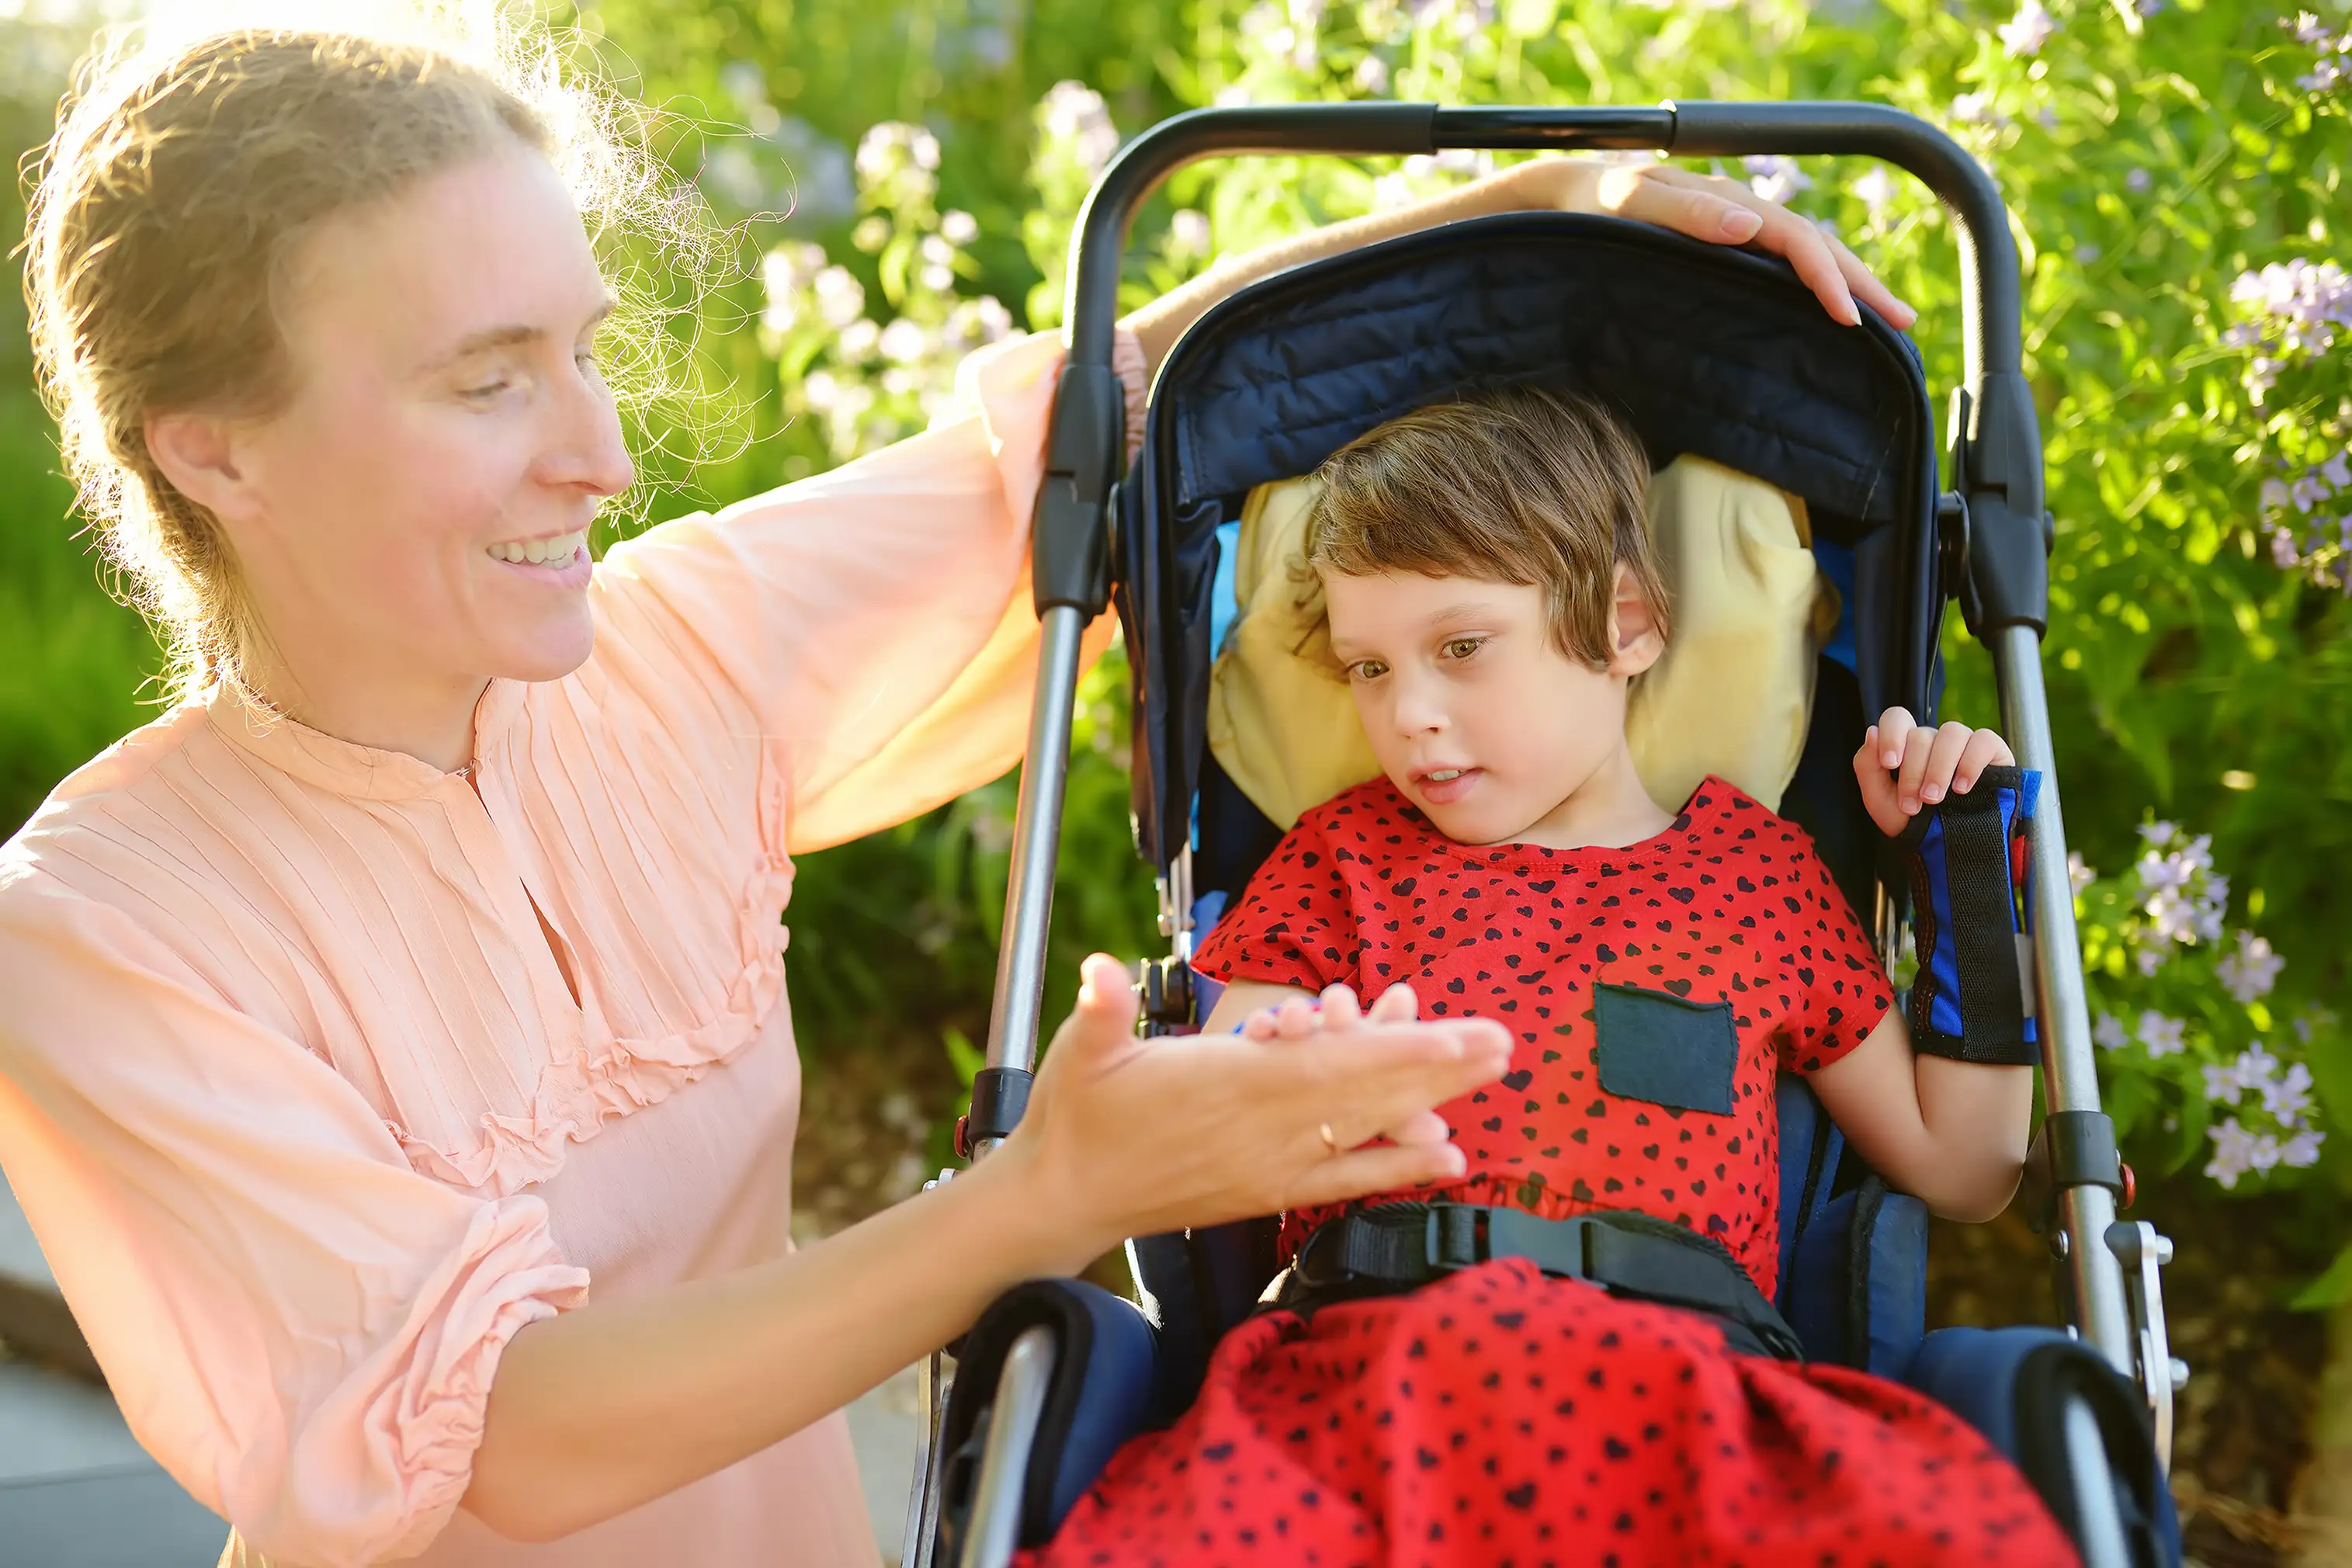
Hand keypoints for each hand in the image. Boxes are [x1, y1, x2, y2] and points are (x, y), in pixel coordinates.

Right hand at [1007, 955, 1509, 1264]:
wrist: (1064, 1200)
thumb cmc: (1076, 1115)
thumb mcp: (1082, 1049)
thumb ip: (1099, 1008)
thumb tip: (1098, 971)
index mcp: (1228, 1086)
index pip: (1327, 1067)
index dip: (1394, 1052)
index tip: (1449, 1037)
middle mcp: (1262, 1130)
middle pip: (1367, 1095)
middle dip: (1437, 1067)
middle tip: (1502, 1041)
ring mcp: (1270, 1165)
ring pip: (1366, 1129)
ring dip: (1431, 1099)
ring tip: (1487, 1073)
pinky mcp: (1268, 1190)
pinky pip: (1347, 1179)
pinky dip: (1400, 1166)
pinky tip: (1448, 1154)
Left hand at [1509, 159, 1915, 330]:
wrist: (1561, 200)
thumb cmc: (1587, 206)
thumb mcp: (1624, 203)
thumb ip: (1681, 213)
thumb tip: (1746, 223)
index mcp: (1725, 202)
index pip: (1795, 239)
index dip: (1827, 277)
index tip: (1850, 318)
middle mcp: (1739, 213)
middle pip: (1817, 246)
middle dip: (1863, 284)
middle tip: (1905, 324)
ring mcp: (1736, 231)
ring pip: (1807, 256)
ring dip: (1850, 285)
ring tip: (1889, 321)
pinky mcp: (1725, 250)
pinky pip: (1783, 266)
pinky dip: (1816, 286)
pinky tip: (1832, 311)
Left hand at [1854, 707, 2014, 836]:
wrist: (1947, 847)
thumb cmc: (1912, 821)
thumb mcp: (1879, 799)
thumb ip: (1867, 765)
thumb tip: (1872, 731)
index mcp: (1906, 745)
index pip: (1897, 718)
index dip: (1892, 735)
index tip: (1890, 763)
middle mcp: (1934, 739)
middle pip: (1921, 735)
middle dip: (1913, 773)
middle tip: (1913, 804)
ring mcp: (1963, 743)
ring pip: (1952, 733)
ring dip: (1939, 768)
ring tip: (1935, 798)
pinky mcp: (1991, 751)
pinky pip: (1983, 740)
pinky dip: (1970, 764)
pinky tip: (1962, 788)